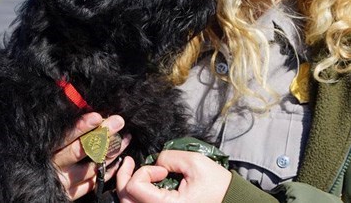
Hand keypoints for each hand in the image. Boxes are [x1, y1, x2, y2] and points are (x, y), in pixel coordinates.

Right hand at [52, 112, 130, 200]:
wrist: (31, 186)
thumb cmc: (44, 154)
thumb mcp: (49, 139)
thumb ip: (64, 128)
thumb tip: (87, 112)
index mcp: (49, 149)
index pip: (66, 137)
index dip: (82, 127)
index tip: (97, 117)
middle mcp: (56, 166)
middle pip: (82, 150)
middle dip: (102, 134)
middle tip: (118, 121)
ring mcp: (65, 181)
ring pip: (92, 167)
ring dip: (111, 151)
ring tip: (125, 137)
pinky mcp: (71, 194)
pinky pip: (93, 183)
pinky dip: (107, 171)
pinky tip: (118, 159)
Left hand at [116, 150, 231, 202]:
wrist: (230, 201)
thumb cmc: (216, 185)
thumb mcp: (194, 163)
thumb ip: (169, 157)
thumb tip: (154, 161)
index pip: (135, 188)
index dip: (144, 172)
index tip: (162, 168)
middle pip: (125, 200)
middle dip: (124, 177)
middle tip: (129, 163)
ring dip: (128, 186)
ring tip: (133, 170)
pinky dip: (136, 193)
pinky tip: (142, 182)